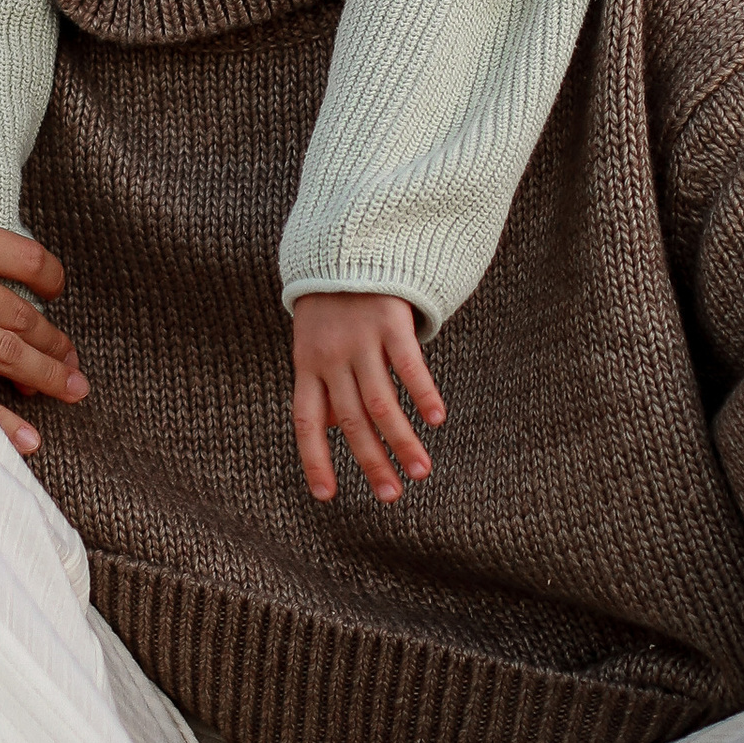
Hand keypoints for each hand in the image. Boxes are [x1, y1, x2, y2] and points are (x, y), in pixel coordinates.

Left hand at [290, 292, 444, 505]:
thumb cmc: (331, 307)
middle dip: (372, 462)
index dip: (314, 459)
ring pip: (381, 402)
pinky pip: (408, 365)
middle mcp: (330, 357)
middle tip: (391, 496)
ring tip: (421, 471)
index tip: (326, 496)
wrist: (345, 246)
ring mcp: (360, 340)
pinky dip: (422, 393)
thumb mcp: (313, 344)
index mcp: (307, 367)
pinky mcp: (389, 320)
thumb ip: (324, 385)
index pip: (307, 423)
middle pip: (351, 421)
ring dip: (402, 441)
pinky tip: (436, 419)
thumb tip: (334, 431)